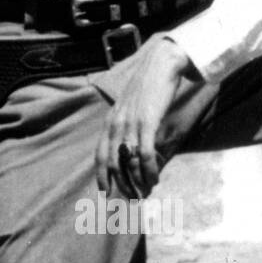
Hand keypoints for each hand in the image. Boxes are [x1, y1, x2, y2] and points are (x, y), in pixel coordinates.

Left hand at [94, 37, 194, 200]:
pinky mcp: (147, 122)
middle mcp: (116, 124)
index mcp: (110, 120)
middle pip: (113, 163)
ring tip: (145, 192)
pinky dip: (150, 169)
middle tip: (131, 198)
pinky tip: (155, 179)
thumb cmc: (149, 85)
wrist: (161, 64)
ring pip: (129, 161)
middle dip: (121, 184)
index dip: (101, 174)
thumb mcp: (132, 107)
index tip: (104, 191)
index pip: (100, 154)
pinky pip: (145, 153)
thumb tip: (133, 145)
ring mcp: (130, 123)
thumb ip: (129, 125)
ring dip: (138, 181)